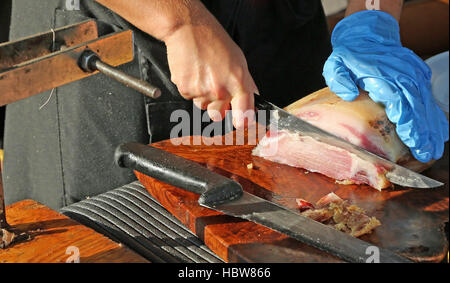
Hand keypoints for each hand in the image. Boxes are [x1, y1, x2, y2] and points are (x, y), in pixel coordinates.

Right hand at [163, 14, 257, 128]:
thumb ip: (247, 85)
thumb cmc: (215, 42)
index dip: (242, 122)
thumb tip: (254, 103)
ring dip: (202, 95)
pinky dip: (191, 87)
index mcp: (238, 83)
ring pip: (202, 106)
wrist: (189, 29)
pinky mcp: (185, 89)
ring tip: (203, 73)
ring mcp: (201, 91)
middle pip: (218, 116)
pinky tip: (193, 71)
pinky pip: (189, 97)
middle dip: (217, 108)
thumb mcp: (239, 61)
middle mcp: (220, 90)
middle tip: (215, 88)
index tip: (240, 122)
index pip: (244, 116)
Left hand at [323, 11, 448, 162]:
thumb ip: (339, 80)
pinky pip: (429, 99)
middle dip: (423, 133)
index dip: (408, 123)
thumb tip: (348, 94)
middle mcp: (403, 76)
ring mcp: (413, 75)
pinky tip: (439, 133)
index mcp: (383, 76)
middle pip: (417, 108)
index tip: (413, 141)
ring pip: (427, 105)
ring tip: (434, 149)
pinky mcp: (418, 76)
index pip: (400, 102)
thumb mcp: (336, 65)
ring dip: (432, 128)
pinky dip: (434, 116)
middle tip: (426, 154)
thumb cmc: (350, 56)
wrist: (367, 34)